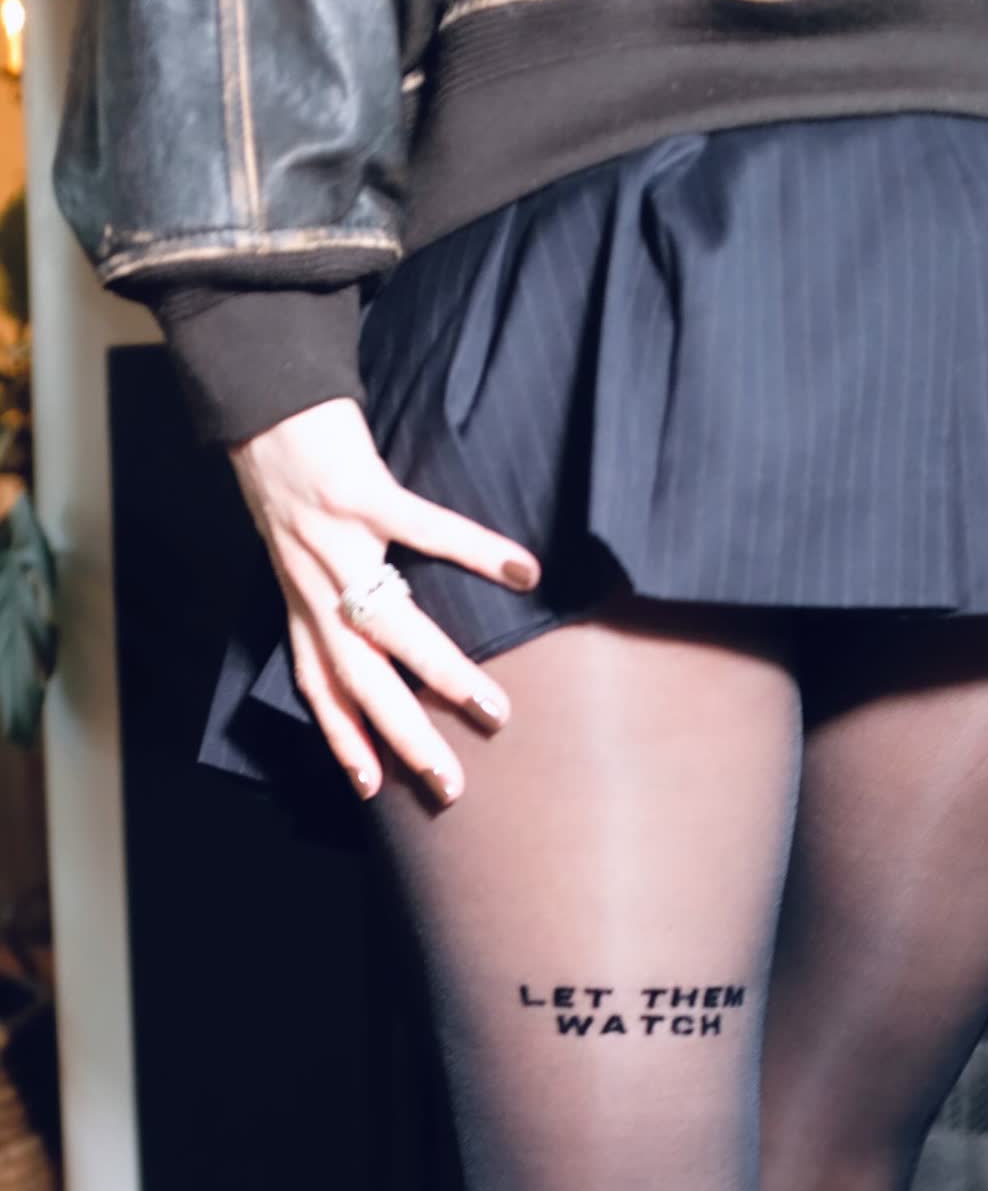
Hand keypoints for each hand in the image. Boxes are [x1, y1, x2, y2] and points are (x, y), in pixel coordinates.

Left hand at [227, 396, 541, 805]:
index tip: (373, 789)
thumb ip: (323, 597)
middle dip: (404, 739)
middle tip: (449, 784)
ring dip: (441, 674)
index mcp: (301, 603)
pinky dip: (477, 552)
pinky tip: (523, 574)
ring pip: (391, 627)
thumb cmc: (286, 478)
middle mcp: (314, 586)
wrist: (261, 401)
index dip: (342, 739)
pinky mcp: (363, 494)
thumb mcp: (292, 552)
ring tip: (492, 708)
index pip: (318, 687)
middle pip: (359, 680)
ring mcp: (338, 544)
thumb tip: (368, 636)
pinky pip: (427, 530)